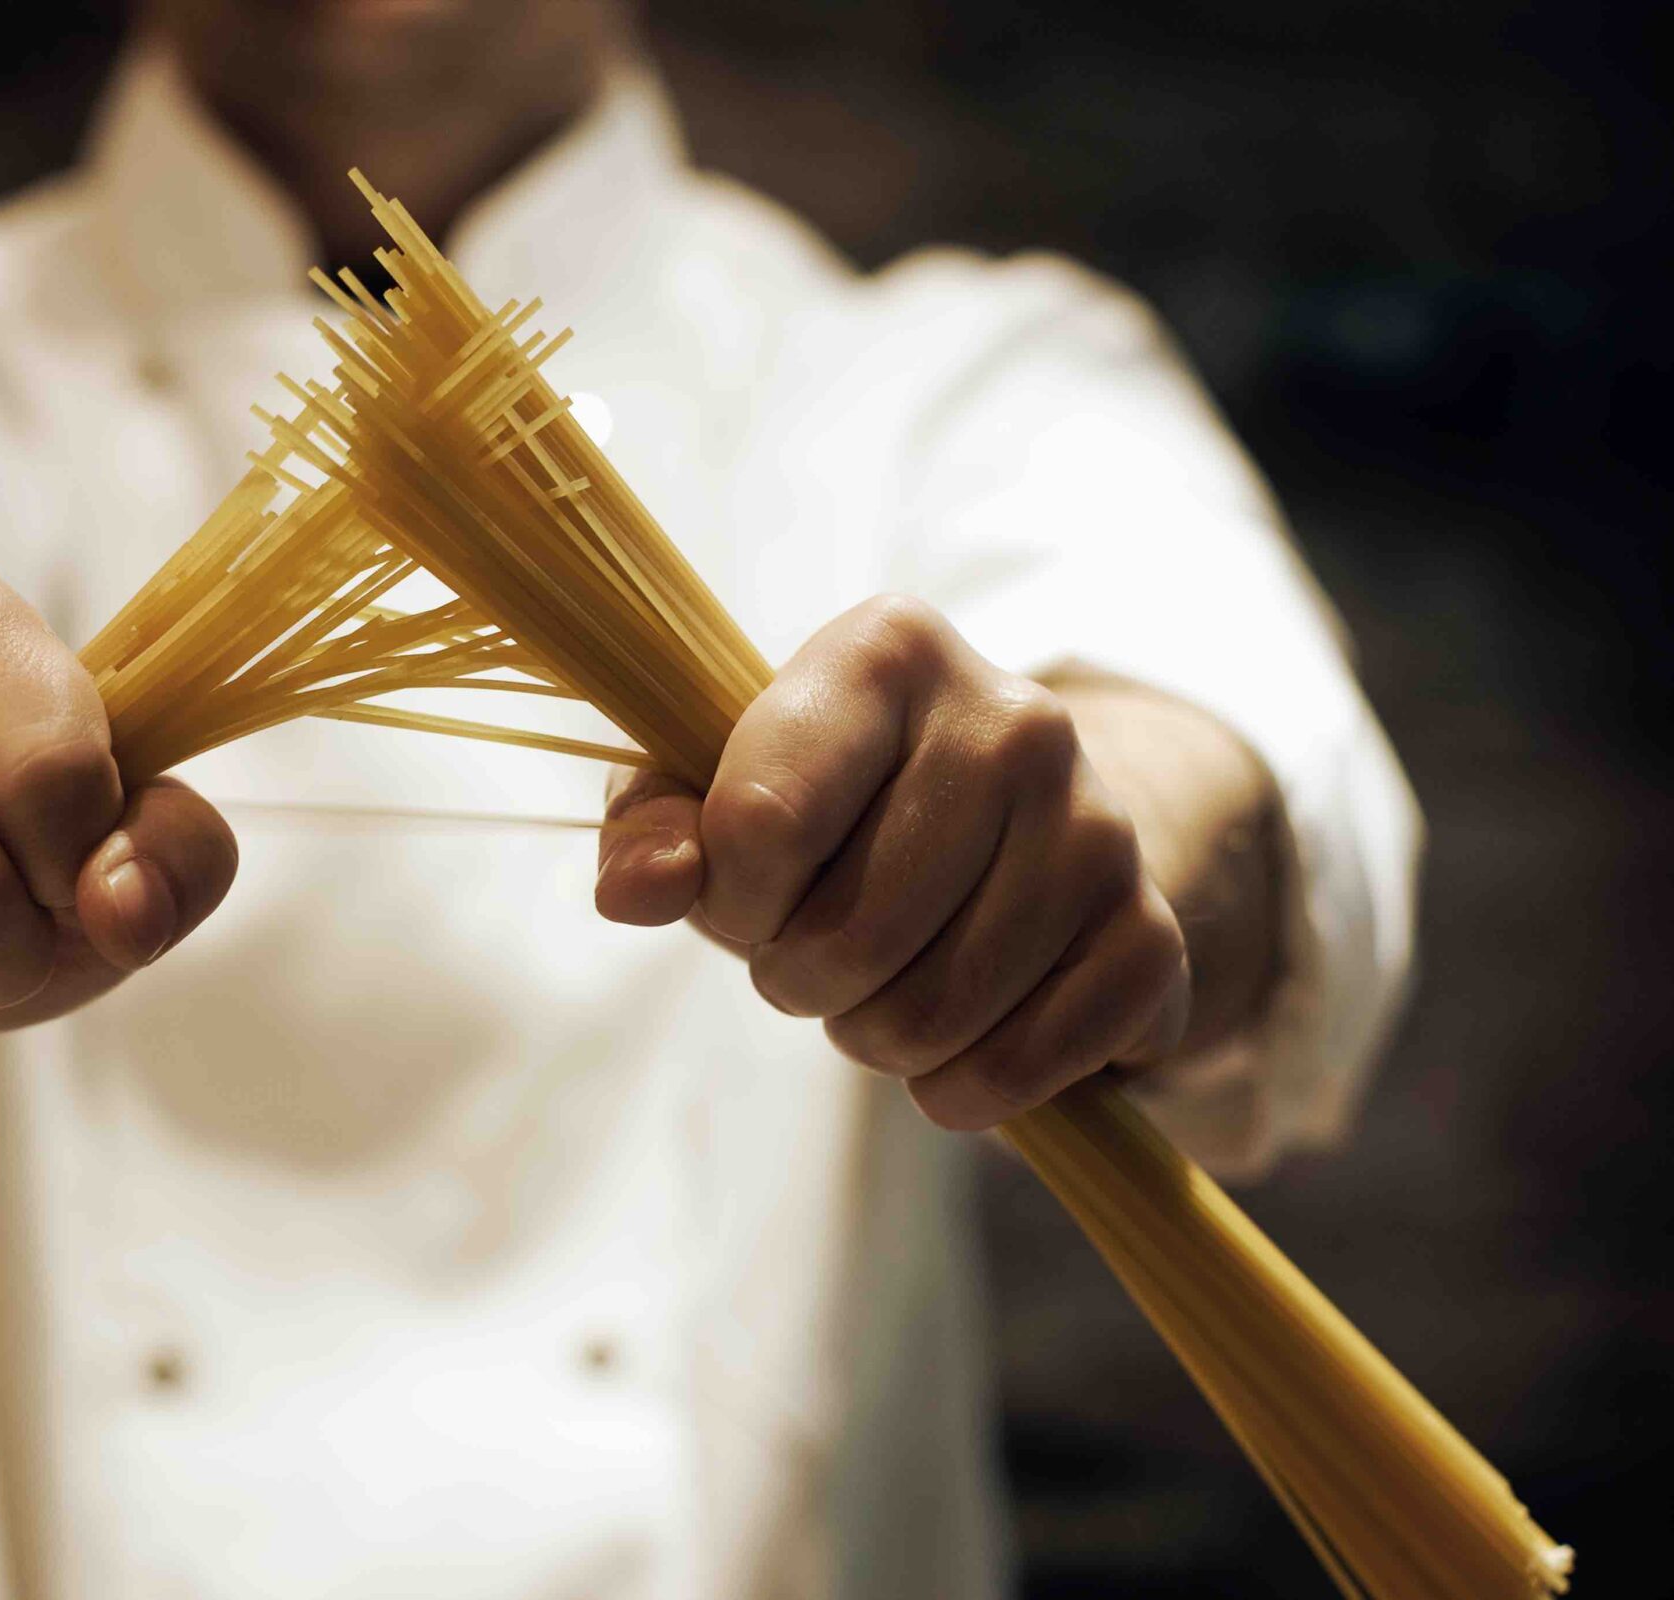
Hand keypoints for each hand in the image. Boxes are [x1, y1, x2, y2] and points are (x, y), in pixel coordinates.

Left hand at [594, 596, 1190, 1130]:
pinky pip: (1022, 1067)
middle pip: (845, 938)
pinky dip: (962, 1089)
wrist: (1008, 826)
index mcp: (887, 650)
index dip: (728, 899)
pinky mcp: (1151, 933)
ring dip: (873, 1038)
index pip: (760, 823)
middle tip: (816, 950)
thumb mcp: (714, 787)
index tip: (744, 891)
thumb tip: (636, 890)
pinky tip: (957, 1036)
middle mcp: (1013, 719)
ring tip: (881, 983)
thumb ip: (654, 828)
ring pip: (929, 1017)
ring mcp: (1099, 825)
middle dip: (798, 979)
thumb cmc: (827, 803)